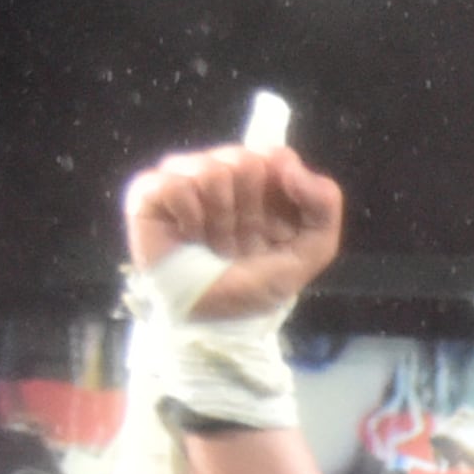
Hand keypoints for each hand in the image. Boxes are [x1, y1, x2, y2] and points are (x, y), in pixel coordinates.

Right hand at [123, 145, 342, 319]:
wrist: (212, 318)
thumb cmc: (257, 282)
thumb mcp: (312, 251)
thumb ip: (324, 204)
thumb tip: (287, 161)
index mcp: (262, 180)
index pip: (277, 156)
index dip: (281, 193)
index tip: (278, 228)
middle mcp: (222, 170)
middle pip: (245, 161)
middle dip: (248, 213)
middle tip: (240, 240)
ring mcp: (184, 177)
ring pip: (211, 170)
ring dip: (220, 220)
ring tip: (213, 242)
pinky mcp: (149, 191)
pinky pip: (174, 183)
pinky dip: (188, 217)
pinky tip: (188, 235)